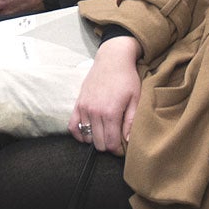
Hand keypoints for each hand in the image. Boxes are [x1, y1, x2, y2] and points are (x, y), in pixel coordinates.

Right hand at [73, 37, 141, 153]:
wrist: (112, 59)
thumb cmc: (126, 78)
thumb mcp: (135, 99)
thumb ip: (131, 121)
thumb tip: (127, 140)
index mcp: (110, 112)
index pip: (110, 143)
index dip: (117, 150)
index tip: (122, 147)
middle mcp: (94, 112)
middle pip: (98, 143)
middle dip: (107, 145)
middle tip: (115, 140)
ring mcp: (83, 108)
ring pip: (86, 137)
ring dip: (95, 140)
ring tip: (104, 134)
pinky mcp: (77, 103)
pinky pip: (72, 126)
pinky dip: (79, 134)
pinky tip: (88, 134)